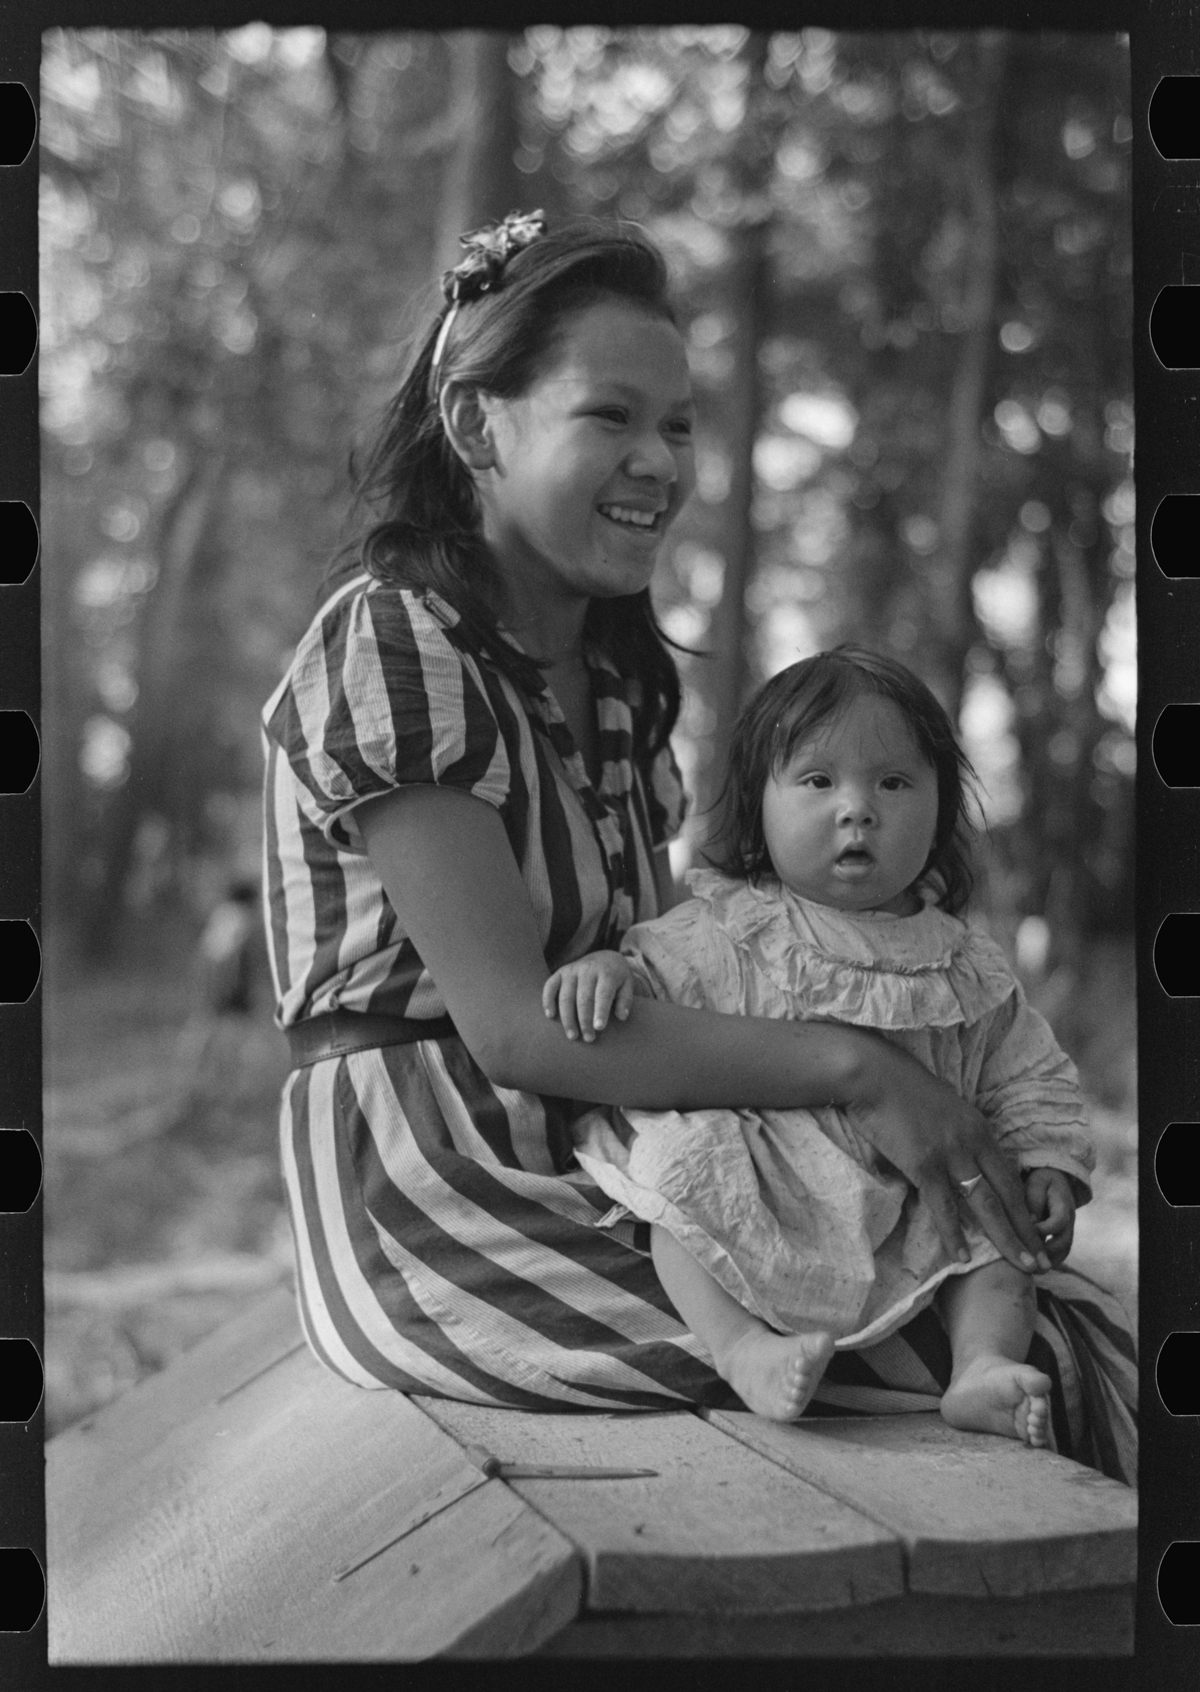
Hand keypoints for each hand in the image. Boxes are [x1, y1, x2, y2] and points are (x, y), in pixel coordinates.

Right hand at [542, 952, 634, 1042]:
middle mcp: (588, 970)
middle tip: (589, 1039)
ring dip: (567, 1018)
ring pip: (566, 996)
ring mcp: (572, 970)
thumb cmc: (617, 979)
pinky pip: (550, 986)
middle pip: (583, 998)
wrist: (606, 957)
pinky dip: (547, 1000)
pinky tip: (550, 1016)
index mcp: (607, 973)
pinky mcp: (560, 972)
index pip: (602, 994)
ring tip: (572, 1036)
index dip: (600, 1011)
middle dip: (584, 1020)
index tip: (599, 1028)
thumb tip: (621, 1017)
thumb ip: (625, 1001)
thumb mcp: (628, 985)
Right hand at [842, 1033, 1051, 1275]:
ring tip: (1022, 1265)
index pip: (1010, 1177)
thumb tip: (952, 1165)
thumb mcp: (941, 1111)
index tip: (1037, 1233)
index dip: (1026, 1209)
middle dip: (1028, 1231)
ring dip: (1006, 1238)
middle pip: (1008, 1195)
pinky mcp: (924, 1164)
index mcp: (979, 1128)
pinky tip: (963, 1258)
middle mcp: (973, 1143)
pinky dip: (954, 1234)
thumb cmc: (898, 1089)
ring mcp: (950, 1154)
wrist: (871, 1074)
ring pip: (986, 1205)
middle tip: (1044, 1262)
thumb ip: (954, 1138)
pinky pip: (944, 1206)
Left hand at [1023, 1166, 1075, 1265]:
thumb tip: (1030, 1224)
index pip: (1059, 1222)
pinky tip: (1031, 1264)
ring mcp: (1068, 1231)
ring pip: (1063, 1252)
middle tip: (1026, 1258)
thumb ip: (1034, 1203)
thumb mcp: (1036, 1185)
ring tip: (1028, 1267)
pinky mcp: (1063, 1238)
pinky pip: (1058, 1254)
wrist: (1056, 1181)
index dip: (1044, 1229)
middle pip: (1064, 1243)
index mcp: (1063, 1205)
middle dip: (1046, 1253)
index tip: (1027, 1230)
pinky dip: (1047, 1261)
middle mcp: (1069, 1221)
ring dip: (1047, 1261)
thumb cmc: (1041, 1182)